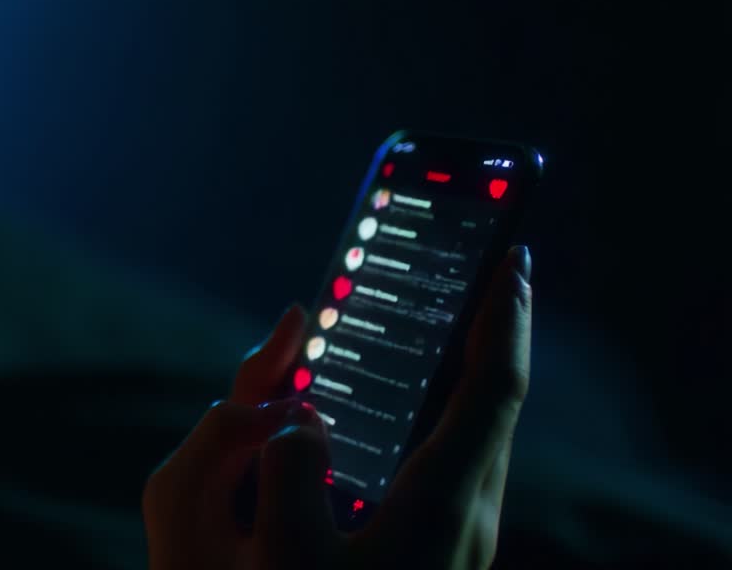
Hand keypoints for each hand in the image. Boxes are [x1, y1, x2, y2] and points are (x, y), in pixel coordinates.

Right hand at [143, 246, 532, 569]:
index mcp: (443, 502)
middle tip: (478, 274)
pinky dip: (445, 412)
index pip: (493, 389)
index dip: (506, 318)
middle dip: (494, 330)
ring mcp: (461, 534)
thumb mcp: (286, 556)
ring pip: (479, 433)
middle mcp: (468, 513)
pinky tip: (401, 413)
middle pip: (497, 402)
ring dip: (470, 372)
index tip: (511, 257)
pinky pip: (455, 458)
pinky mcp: (444, 549)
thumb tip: (300, 420)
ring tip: (444, 327)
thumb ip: (288, 469)